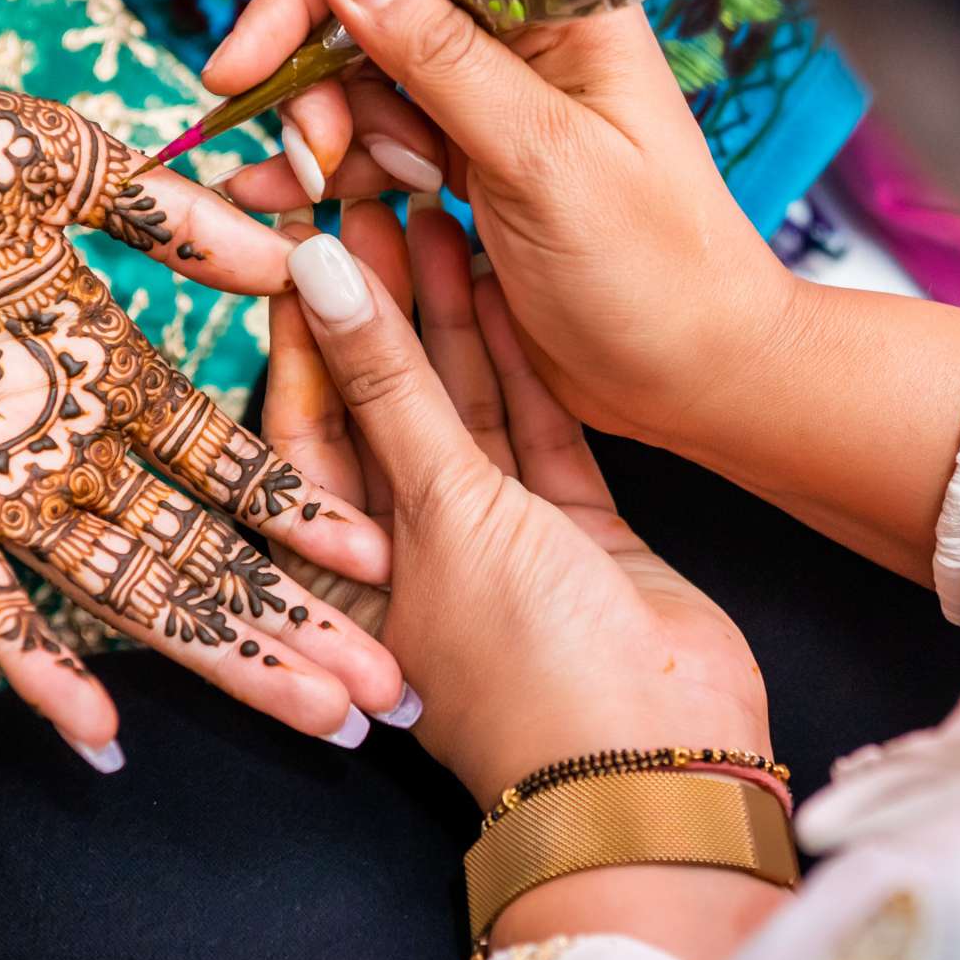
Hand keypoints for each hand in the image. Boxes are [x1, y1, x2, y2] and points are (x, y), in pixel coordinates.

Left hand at [0, 66, 404, 759]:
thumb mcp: (61, 161)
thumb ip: (172, 218)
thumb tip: (290, 261)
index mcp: (106, 363)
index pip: (226, 461)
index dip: (301, 513)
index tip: (382, 561)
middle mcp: (64, 441)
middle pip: (201, 551)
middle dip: (292, 619)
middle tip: (387, 687)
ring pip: (129, 591)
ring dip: (218, 654)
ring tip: (313, 714)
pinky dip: (40, 672)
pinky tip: (107, 737)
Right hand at [216, 0, 959, 584]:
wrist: (699, 380)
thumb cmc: (653, 270)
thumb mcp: (538, 157)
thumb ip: (436, 52)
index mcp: (564, 4)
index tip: (241, 66)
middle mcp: (526, 38)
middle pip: (372, 16)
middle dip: (316, 83)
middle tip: (302, 160)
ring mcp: (494, 104)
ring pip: (363, 86)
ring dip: (318, 136)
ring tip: (294, 194)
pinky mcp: (470, 166)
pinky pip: (376, 149)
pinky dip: (329, 176)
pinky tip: (279, 206)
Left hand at [272, 206, 768, 807]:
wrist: (658, 758)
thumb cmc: (525, 665)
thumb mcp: (438, 512)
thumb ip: (389, 387)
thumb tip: (322, 272)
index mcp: (341, 576)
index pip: (302, 432)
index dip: (302, 334)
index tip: (301, 238)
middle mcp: (413, 556)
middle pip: (382, 410)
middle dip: (376, 310)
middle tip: (368, 201)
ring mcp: (499, 542)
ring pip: (464, 409)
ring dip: (448, 319)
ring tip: (434, 212)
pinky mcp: (575, 531)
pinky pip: (537, 429)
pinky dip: (525, 362)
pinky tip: (506, 283)